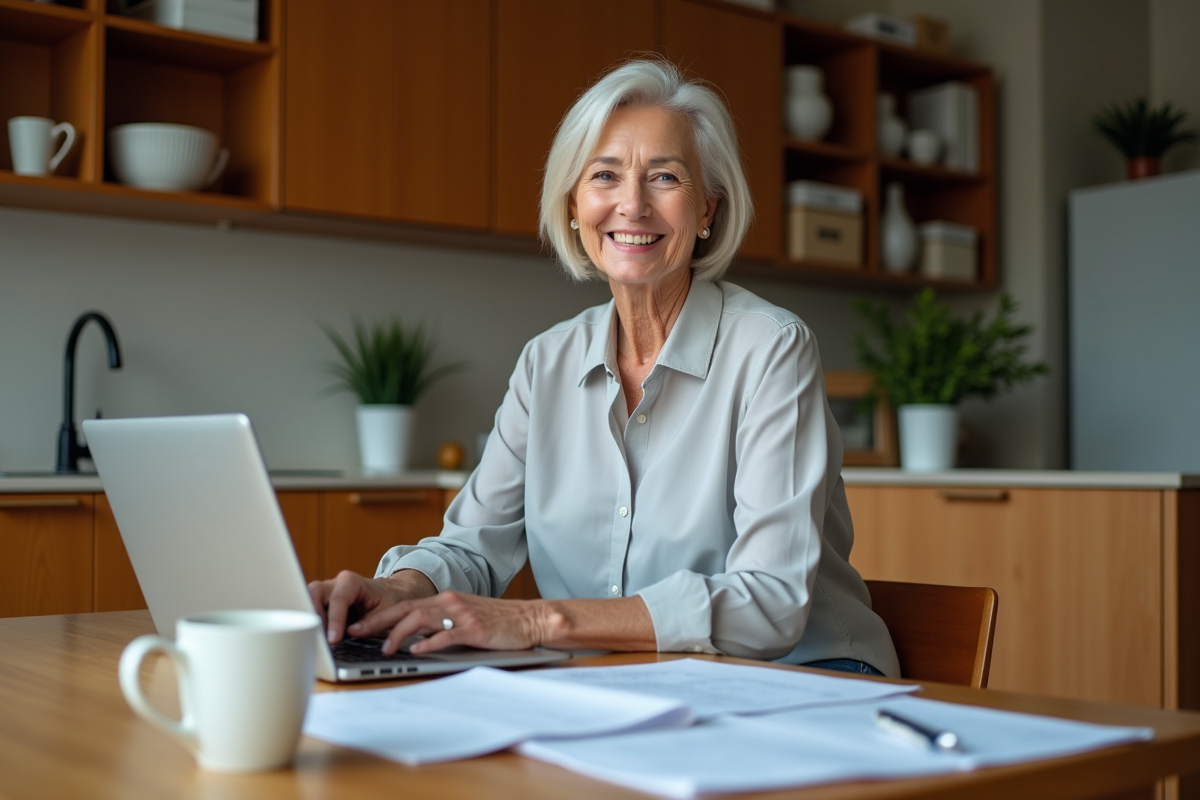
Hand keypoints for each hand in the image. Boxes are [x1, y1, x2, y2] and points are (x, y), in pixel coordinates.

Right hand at [308, 569, 435, 645]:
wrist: (391, 594)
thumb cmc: (389, 601)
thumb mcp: (387, 613)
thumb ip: (371, 622)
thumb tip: (351, 633)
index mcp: (352, 582)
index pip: (338, 599)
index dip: (334, 620)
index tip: (333, 639)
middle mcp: (336, 584)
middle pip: (315, 593)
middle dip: (314, 615)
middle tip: (317, 638)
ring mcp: (327, 592)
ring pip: (308, 599)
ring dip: (310, 619)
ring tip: (315, 639)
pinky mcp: (322, 603)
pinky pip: (310, 609)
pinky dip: (311, 622)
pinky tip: (315, 637)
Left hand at [354, 591, 550, 655]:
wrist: (528, 619)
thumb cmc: (497, 622)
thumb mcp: (465, 617)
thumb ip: (441, 623)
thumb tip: (412, 638)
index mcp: (445, 599)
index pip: (405, 605)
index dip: (380, 615)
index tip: (359, 625)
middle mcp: (450, 602)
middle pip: (406, 609)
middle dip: (378, 621)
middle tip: (356, 632)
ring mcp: (462, 614)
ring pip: (421, 619)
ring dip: (398, 634)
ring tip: (383, 648)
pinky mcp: (474, 629)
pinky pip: (446, 635)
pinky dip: (428, 642)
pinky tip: (416, 651)